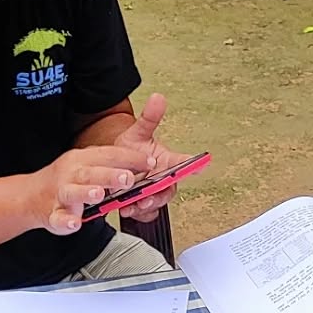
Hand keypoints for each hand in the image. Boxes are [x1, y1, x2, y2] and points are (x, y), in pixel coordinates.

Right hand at [26, 147, 139, 234]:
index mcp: (84, 159)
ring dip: (86, 193)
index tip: (150, 163)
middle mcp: (72, 173)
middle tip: (128, 178)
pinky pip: (59, 218)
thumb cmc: (69, 179)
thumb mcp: (90, 165)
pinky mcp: (52, 214)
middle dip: (110, 175)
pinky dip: (67, 221)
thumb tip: (148, 166)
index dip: (130, 158)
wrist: (32, 196)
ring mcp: (61, 194)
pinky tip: (75, 222)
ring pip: (73, 192)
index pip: (109, 155)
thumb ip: (115, 165)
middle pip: (92, 172)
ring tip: (99, 195)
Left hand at [110, 93, 183, 220]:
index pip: (184, 163)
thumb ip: (150, 118)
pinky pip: (146, 213)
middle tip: (148, 197)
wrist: (111, 166)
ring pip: (158, 203)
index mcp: (168, 161)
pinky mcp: (142, 204)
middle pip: (170, 189)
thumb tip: (158, 98)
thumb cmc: (130, 151)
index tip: (201, 165)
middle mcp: (163, 178)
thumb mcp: (137, 134)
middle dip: (160, 195)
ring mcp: (153, 192)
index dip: (195, 165)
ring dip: (147, 206)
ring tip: (133, 205)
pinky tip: (126, 210)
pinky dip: (137, 214)